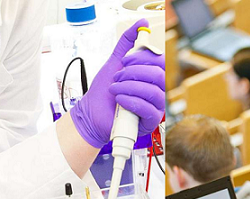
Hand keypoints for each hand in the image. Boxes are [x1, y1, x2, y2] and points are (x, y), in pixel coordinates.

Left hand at [70, 19, 165, 148]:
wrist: (90, 114)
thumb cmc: (102, 91)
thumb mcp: (114, 62)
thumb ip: (127, 43)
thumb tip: (142, 24)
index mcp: (150, 77)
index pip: (160, 62)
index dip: (143, 58)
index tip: (125, 60)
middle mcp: (155, 91)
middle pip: (159, 75)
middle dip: (134, 73)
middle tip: (118, 76)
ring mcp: (154, 107)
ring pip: (154, 92)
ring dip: (130, 87)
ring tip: (115, 89)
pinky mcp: (149, 122)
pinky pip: (149, 109)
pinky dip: (132, 101)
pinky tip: (120, 99)